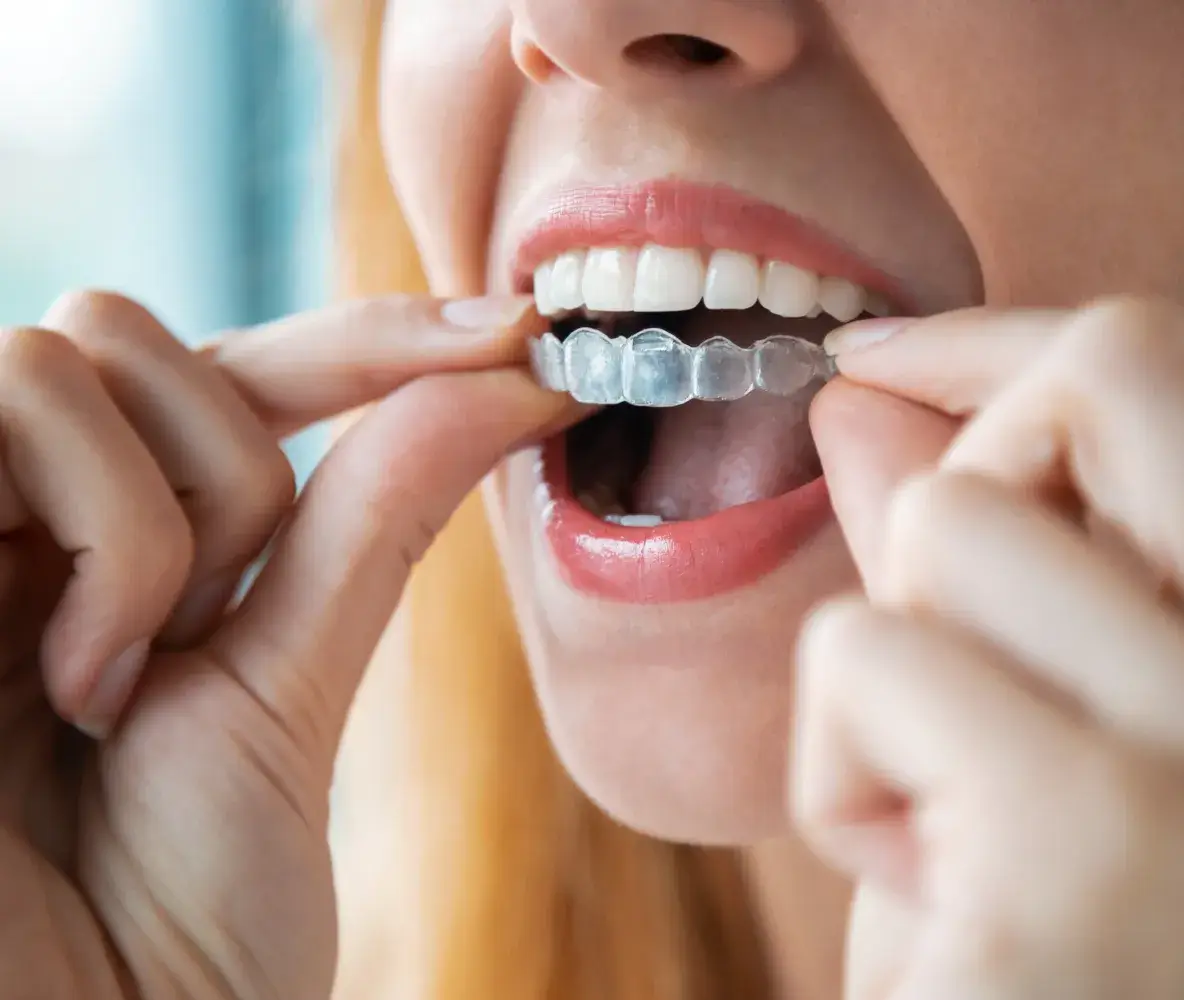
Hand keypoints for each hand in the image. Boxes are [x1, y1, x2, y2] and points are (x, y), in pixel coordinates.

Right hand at [0, 290, 572, 999]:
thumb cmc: (178, 922)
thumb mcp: (289, 693)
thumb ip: (370, 522)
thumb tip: (504, 377)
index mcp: (104, 550)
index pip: (233, 380)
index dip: (367, 339)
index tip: (518, 332)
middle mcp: (9, 526)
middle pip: (131, 336)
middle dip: (225, 470)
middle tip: (203, 634)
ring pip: (65, 355)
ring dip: (158, 521)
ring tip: (116, 685)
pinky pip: (12, 404)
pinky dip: (111, 545)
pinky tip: (77, 688)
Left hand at [797, 298, 1183, 998]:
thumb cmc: (1040, 949)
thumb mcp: (1028, 731)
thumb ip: (983, 561)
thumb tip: (863, 394)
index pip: (1171, 369)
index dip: (1005, 341)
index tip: (880, 356)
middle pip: (1110, 373)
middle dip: (973, 465)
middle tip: (942, 628)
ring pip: (950, 520)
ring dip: (897, 669)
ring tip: (955, 823)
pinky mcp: (1079, 835)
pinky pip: (861, 653)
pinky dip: (842, 768)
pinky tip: (926, 896)